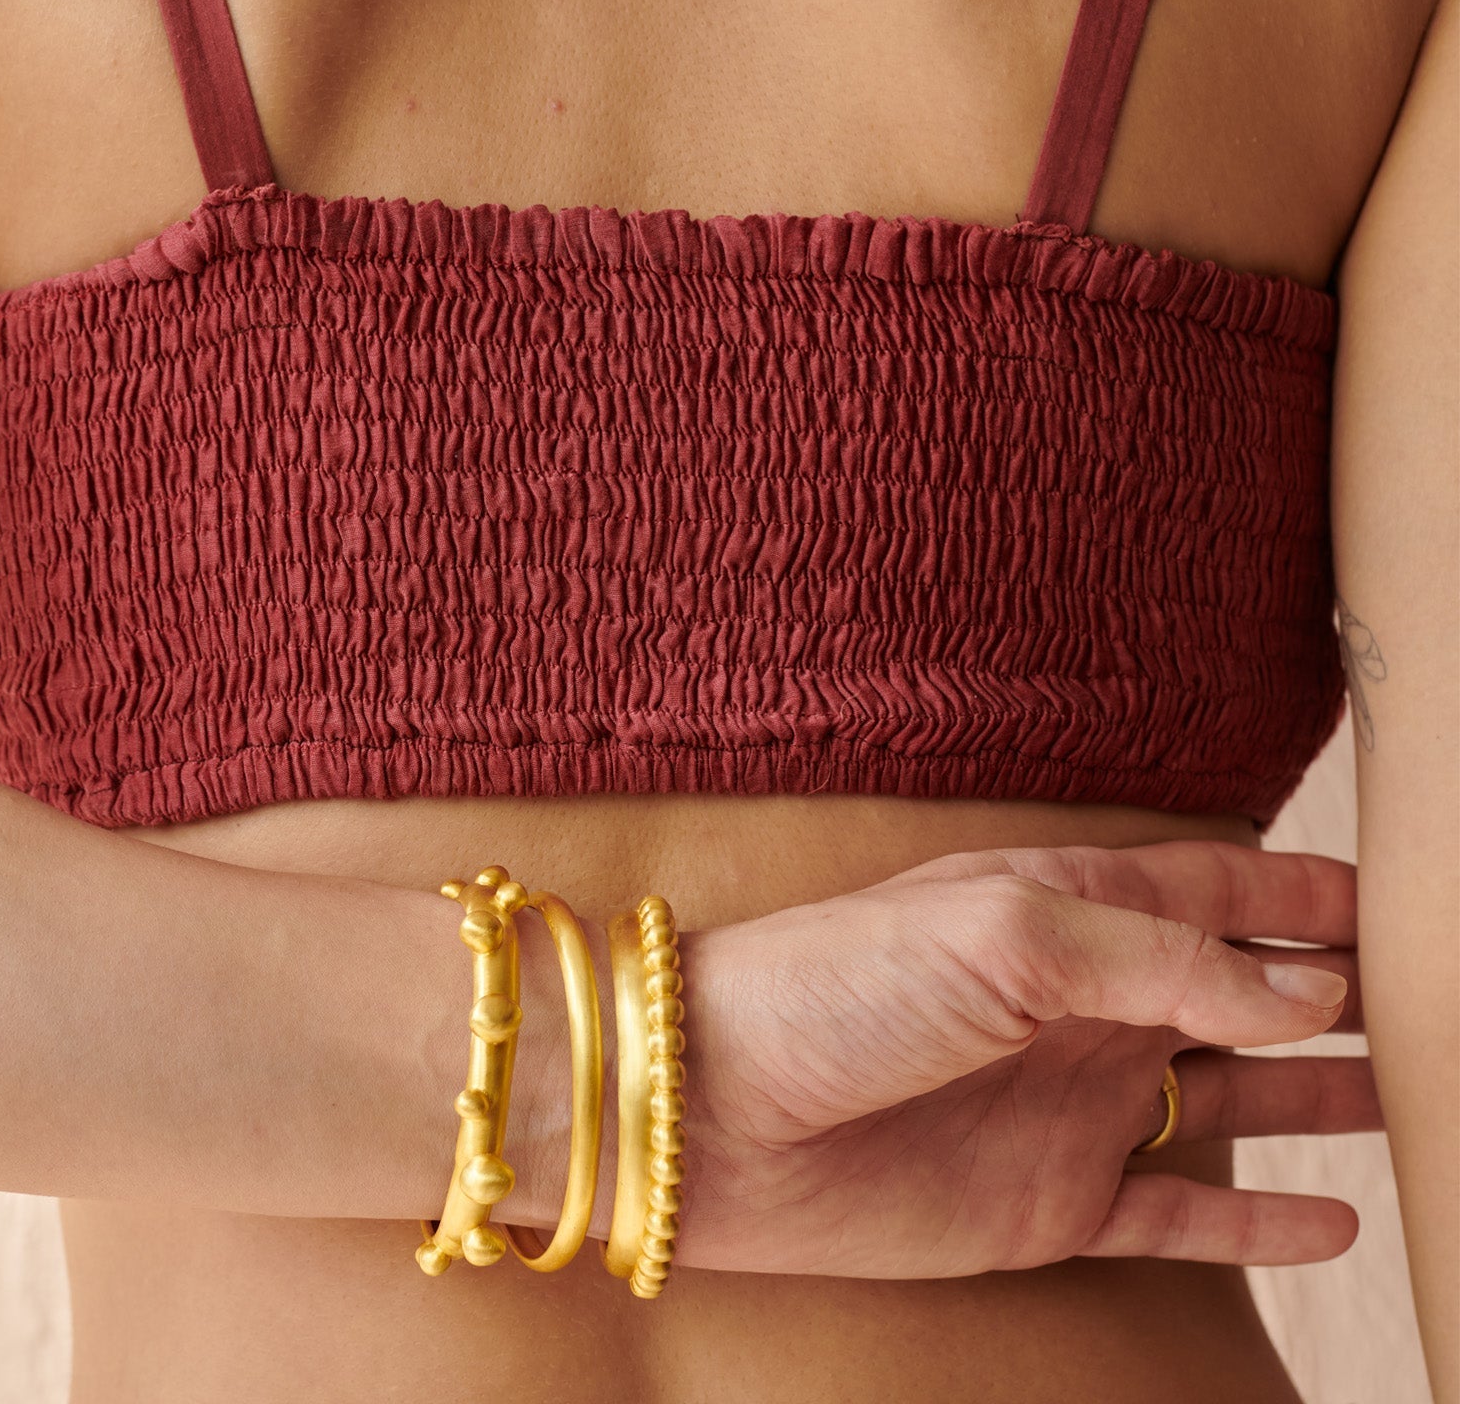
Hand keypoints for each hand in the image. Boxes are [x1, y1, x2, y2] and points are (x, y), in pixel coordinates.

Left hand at [676, 841, 1373, 1275]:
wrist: (718, 1113)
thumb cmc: (838, 985)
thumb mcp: (1002, 934)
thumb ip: (1159, 959)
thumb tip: (1302, 989)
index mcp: (1067, 912)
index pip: (1216, 887)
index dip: (1306, 893)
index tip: (1405, 899)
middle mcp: (1082, 1005)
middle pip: (1242, 993)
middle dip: (1339, 993)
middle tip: (1439, 1003)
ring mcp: (1071, 1104)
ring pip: (1232, 1098)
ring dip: (1321, 1098)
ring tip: (1420, 1097)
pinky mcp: (1049, 1201)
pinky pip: (1180, 1214)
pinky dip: (1257, 1218)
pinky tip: (1334, 1214)